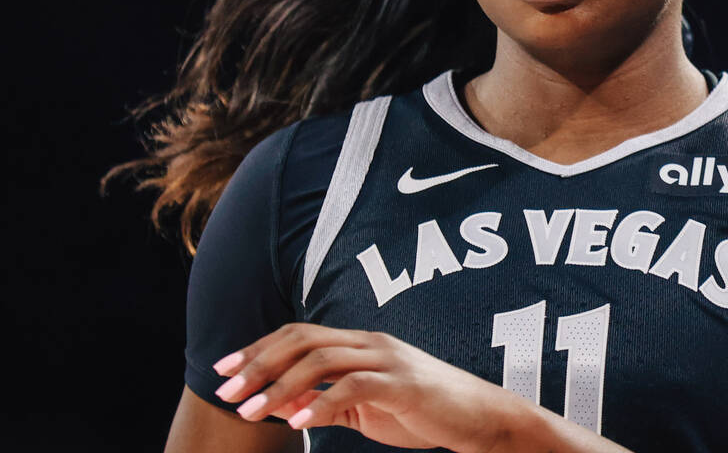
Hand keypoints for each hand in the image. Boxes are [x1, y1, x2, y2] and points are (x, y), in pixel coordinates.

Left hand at [210, 322, 511, 451]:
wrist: (477, 417)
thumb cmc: (421, 412)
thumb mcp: (365, 407)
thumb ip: (326, 400)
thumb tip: (279, 404)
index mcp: (360, 343)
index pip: (299, 334)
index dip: (257, 348)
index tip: (223, 371)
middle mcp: (370, 342)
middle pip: (302, 339)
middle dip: (258, 363)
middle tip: (225, 391)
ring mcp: (388, 359)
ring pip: (321, 359)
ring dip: (278, 386)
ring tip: (249, 412)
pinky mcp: (403, 383)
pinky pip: (353, 385)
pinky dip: (318, 403)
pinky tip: (295, 422)